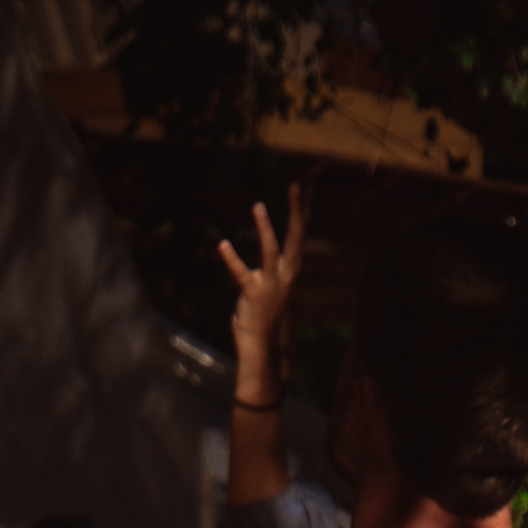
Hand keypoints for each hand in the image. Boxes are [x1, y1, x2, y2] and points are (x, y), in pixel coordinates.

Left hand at [216, 184, 307, 395]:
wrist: (259, 341)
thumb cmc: (263, 310)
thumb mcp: (272, 283)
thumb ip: (273, 267)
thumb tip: (273, 250)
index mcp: (291, 268)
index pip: (300, 234)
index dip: (302, 211)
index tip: (305, 188)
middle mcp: (286, 273)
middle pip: (295, 236)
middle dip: (297, 210)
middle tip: (297, 185)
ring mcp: (270, 283)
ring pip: (271, 250)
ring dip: (265, 228)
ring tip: (258, 206)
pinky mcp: (253, 293)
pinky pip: (241, 272)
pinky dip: (231, 258)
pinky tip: (222, 244)